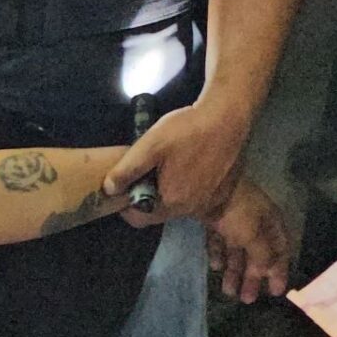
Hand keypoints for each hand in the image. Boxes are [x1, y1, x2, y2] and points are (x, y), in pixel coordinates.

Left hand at [103, 100, 250, 219]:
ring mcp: (208, 202)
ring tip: (165, 164)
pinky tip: (185, 165)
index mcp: (172, 201)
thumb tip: (109, 189)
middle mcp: (190, 208)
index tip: (124, 187)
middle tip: (145, 170)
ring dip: (166, 191)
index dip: (125, 206)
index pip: (138, 219)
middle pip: (158, 212)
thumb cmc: (188, 130)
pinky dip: (185, 187)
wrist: (227, 117)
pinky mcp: (220, 192)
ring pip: (176, 205)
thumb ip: (127, 170)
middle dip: (147, 196)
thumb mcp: (150, 145)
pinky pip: (194, 198)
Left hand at [204, 177, 291, 302]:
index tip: (275, 292)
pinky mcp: (213, 218)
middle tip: (247, 299)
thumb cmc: (237, 212)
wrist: (206, 186)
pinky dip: (218, 254)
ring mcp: (233, 218)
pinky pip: (218, 241)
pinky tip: (215, 266)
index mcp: (270, 221)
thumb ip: (262, 256)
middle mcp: (254, 220)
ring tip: (228, 291)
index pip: (281, 249)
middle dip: (252, 277)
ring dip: (234, 271)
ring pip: (236, 249)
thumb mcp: (254, 236)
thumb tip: (267, 273)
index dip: (279, 271)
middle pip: (257, 253)